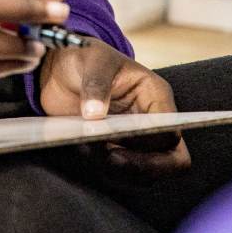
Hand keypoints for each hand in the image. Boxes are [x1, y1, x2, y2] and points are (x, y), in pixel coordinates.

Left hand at [38, 40, 191, 176]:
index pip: (171, 132)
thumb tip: (94, 115)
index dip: (151, 141)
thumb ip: (96, 84)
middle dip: (141, 166)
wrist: (60, 70)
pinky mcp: (115, 151)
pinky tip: (82, 152)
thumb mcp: (92, 60)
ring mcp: (135, 140)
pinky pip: (121, 175)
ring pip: (145, 173)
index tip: (118, 138)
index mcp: (156, 96)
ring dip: (119, 171)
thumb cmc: (84, 57)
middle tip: (108, 158)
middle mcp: (152, 122)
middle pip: (170, 161)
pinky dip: (104, 172)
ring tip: (88, 150)